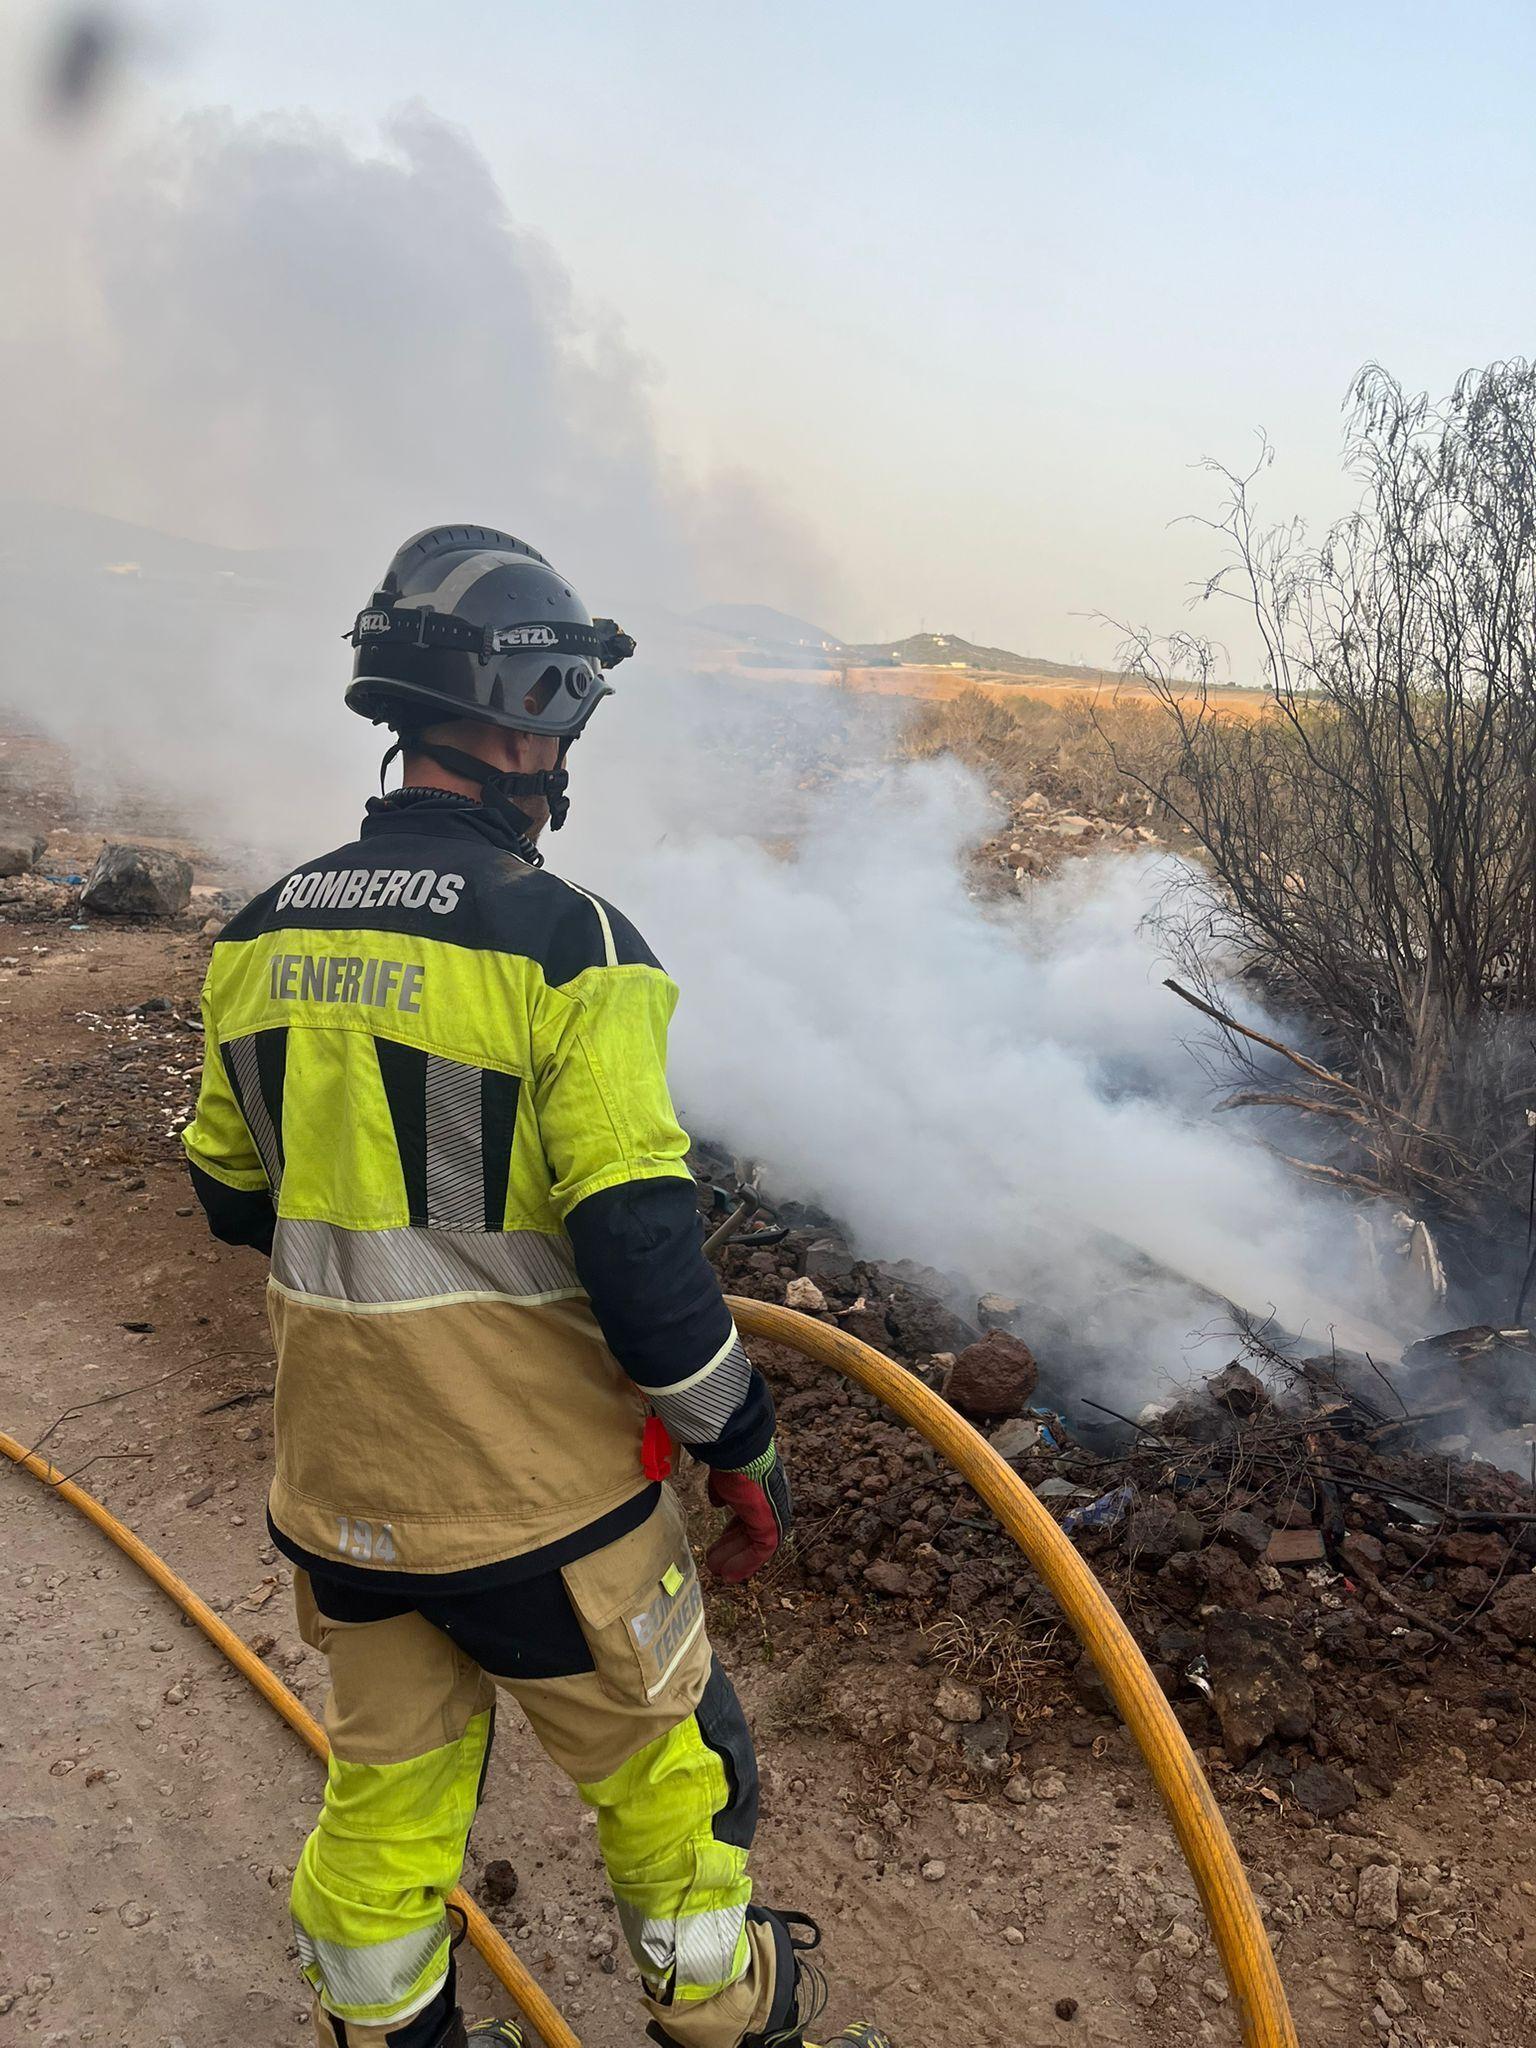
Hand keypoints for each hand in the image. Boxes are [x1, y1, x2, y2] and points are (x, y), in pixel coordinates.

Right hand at [704, 1442, 792, 1582]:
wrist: (737, 1452)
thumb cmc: (729, 1460)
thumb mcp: (724, 1479)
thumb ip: (722, 1492)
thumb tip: (718, 1502)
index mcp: (761, 1489)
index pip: (749, 1516)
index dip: (733, 1532)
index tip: (719, 1544)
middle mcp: (771, 1502)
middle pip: (750, 1531)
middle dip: (732, 1548)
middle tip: (714, 1562)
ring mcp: (774, 1513)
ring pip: (755, 1543)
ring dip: (736, 1559)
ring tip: (716, 1570)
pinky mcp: (772, 1524)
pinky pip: (761, 1550)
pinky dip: (745, 1563)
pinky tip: (729, 1573)